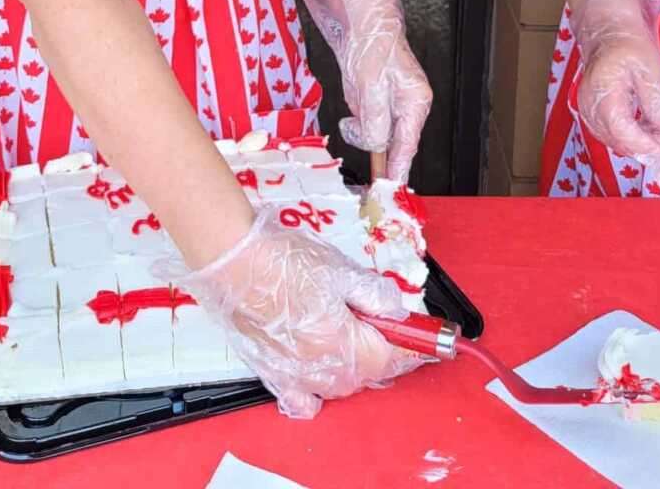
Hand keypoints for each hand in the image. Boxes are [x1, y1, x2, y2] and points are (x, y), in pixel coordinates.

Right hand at [174, 208, 428, 417]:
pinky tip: (322, 369)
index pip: (391, 357)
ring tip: (357, 338)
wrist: (233, 261)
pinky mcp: (272, 372)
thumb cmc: (283, 262)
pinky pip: (302, 399)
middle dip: (386, 354)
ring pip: (340, 387)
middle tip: (390, 327)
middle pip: (368, 375)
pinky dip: (317, 392)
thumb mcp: (341, 270)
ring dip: (357, 368)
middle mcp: (320, 368)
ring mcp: (295, 375)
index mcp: (342, 342)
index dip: (413, 346)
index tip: (427, 339)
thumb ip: (375, 294)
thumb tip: (398, 311)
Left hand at [301, 0, 432, 182]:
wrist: (359, 21)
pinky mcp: (375, 102)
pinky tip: (351, 115)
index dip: (398, 169)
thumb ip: (376, 121)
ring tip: (352, 119)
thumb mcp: (371, 87)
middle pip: (393, 143)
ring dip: (362, 133)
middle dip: (375, 149)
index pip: (408, 145)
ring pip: (376, 136)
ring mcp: (391, 105)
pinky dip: (356, 125)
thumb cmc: (372, 45)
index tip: (389, 188)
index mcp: (416, 102)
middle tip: (364, 161)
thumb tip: (377, 147)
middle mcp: (407, 106)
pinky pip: (366, 125)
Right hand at [569, 0, 659, 166]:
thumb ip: (656, 99)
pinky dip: (633, 136)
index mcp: (602, 89)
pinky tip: (651, 130)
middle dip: (647, 146)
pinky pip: (612, 132)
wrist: (609, 31)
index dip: (643, 144)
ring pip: (614, 139)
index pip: (620, 129)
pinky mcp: (595, 111)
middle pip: (616, 139)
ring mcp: (589, 109)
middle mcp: (589, 103)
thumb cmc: (628, 44)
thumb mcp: (649, 67)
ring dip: (641, 143)